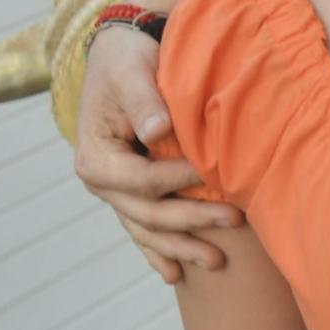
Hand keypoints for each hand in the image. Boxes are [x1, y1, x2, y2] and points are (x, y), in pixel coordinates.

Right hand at [73, 26, 239, 282]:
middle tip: (234, 221)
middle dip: (191, 222)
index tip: (212, 173)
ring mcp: (115, 192)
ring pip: (147, 228)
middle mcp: (101, 182)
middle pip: (148, 213)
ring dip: (180, 246)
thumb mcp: (130, 72)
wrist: (118, 56)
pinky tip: (176, 273)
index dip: (177, 180)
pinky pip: (142, 227)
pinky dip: (158, 250)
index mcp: (95, 158)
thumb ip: (143, 101)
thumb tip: (156, 132)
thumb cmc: (127, 61)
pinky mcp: (130, 191)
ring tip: (216, 262)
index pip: (141, 181)